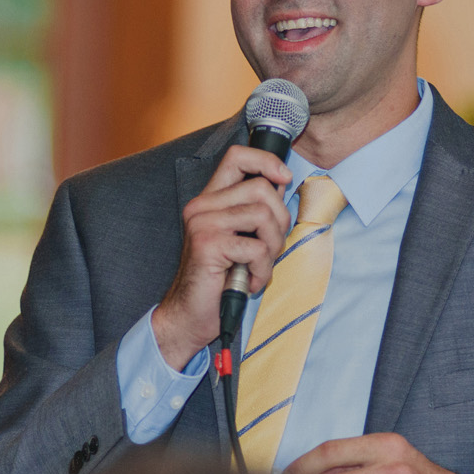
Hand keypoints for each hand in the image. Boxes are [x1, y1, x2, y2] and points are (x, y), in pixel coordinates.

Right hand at [151, 146, 291, 368]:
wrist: (189, 316)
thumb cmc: (220, 279)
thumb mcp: (239, 237)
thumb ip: (254, 210)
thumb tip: (281, 183)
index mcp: (210, 199)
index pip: (238, 156)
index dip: (267, 161)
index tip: (284, 179)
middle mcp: (202, 206)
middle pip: (262, 187)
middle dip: (280, 220)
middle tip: (270, 248)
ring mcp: (203, 223)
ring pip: (263, 215)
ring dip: (273, 247)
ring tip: (259, 267)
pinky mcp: (208, 245)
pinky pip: (256, 247)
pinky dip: (262, 269)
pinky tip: (250, 282)